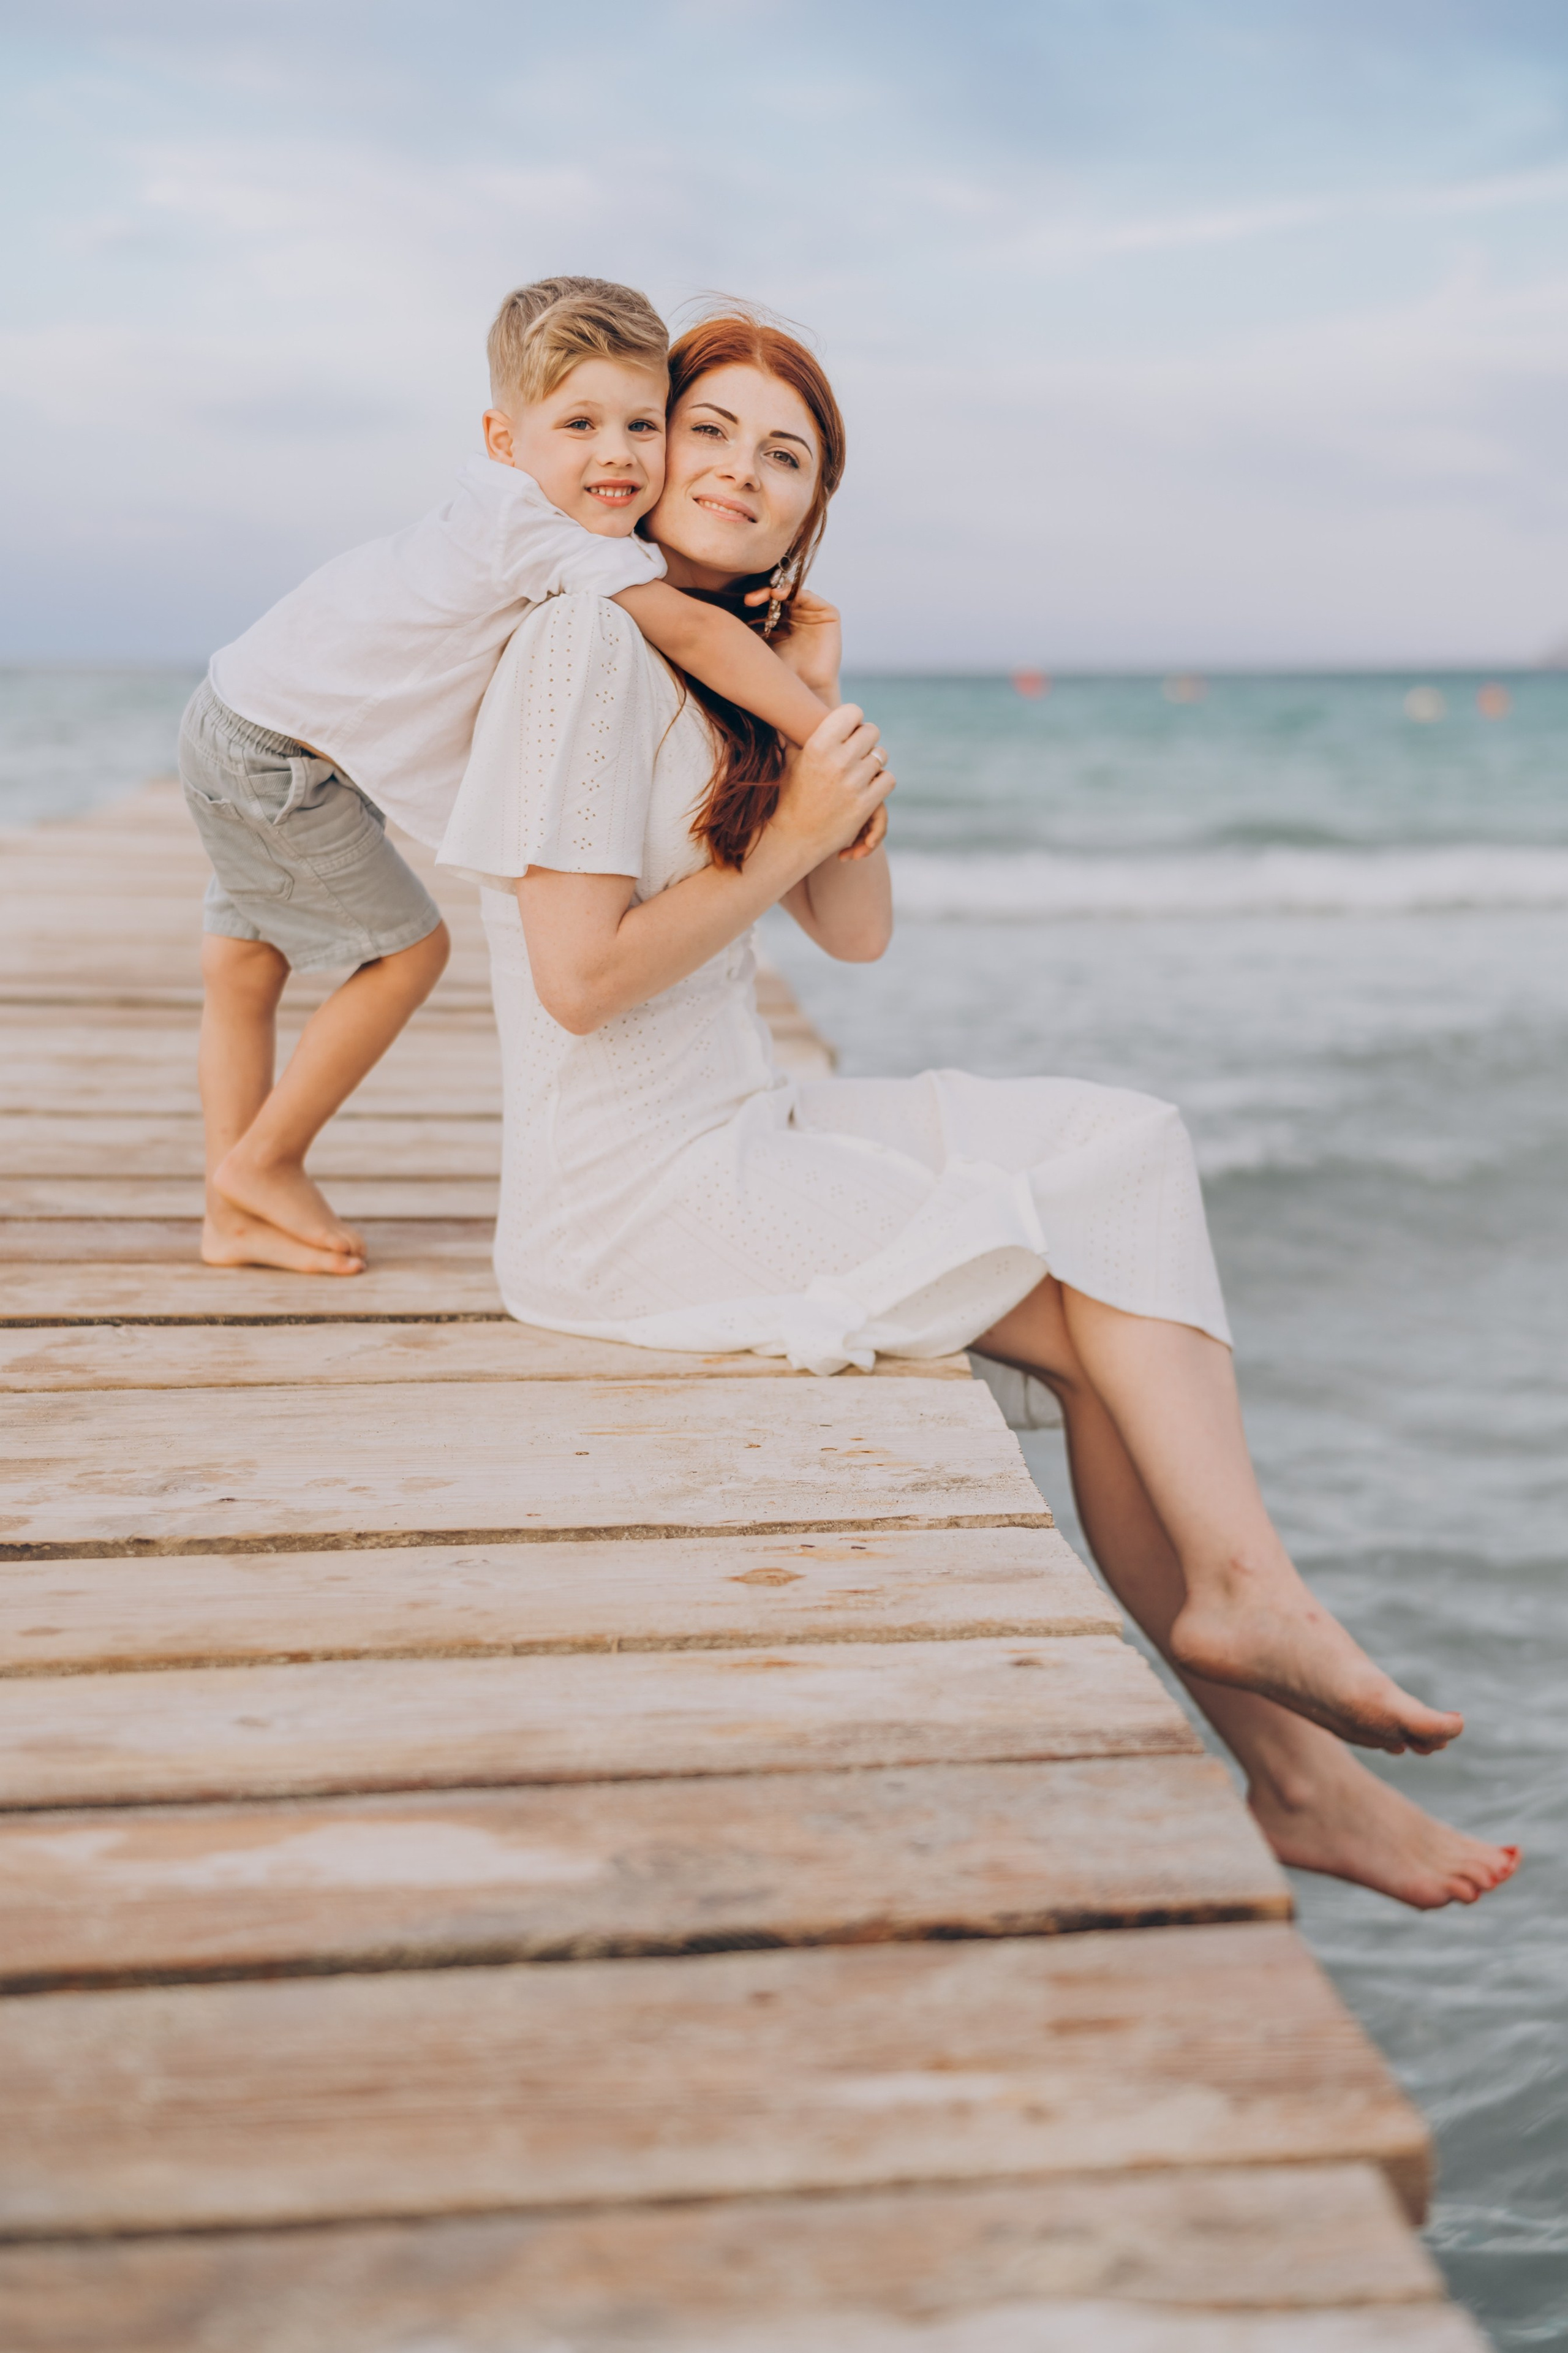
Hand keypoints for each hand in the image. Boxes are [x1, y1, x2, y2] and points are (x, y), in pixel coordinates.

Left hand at [745, 585, 841, 704]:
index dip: (753, 602)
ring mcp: (812, 616)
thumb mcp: (759, 647)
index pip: (766, 605)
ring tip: (759, 597)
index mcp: (779, 625)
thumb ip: (748, 629)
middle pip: (777, 597)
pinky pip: (809, 596)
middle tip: (748, 600)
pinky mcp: (828, 615)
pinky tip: (779, 595)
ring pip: (791, 594)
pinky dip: (794, 592)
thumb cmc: (781, 675)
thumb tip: (720, 614)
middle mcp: (796, 618)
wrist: (806, 691)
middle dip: (761, 595)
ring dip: (774, 591)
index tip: (737, 606)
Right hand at [771, 703, 894, 867]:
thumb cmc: (789, 795)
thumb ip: (801, 731)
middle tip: (857, 749)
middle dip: (866, 739)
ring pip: (881, 756)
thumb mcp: (791, 758)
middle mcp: (836, 761)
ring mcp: (853, 783)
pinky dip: (881, 782)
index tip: (849, 729)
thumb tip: (798, 701)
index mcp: (817, 745)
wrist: (791, 838)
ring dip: (873, 762)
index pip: (852, 712)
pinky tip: (868, 786)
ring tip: (859, 770)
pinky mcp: (865, 805)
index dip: (854, 719)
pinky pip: (888, 779)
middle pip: (871, 732)